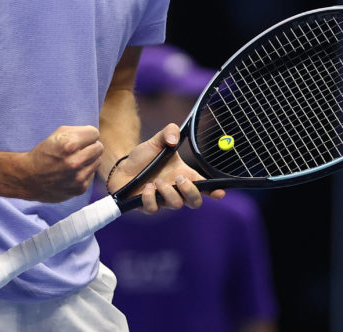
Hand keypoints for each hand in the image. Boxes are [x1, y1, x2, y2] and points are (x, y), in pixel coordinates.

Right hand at [18, 125, 103, 202]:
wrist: (29, 178)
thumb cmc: (43, 153)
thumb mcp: (55, 135)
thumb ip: (77, 131)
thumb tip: (94, 135)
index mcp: (69, 144)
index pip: (94, 133)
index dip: (87, 135)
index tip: (81, 139)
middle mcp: (75, 161)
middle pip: (99, 147)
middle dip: (90, 146)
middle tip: (79, 149)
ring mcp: (78, 177)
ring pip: (97, 161)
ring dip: (89, 159)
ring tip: (75, 160)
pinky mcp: (79, 189)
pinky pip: (92, 174)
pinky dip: (85, 172)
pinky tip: (73, 172)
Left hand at [109, 123, 225, 213]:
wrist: (123, 166)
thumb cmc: (144, 156)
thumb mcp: (157, 141)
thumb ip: (168, 133)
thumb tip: (173, 139)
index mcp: (183, 176)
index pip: (204, 187)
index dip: (215, 191)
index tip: (220, 192)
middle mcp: (176, 190)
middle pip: (195, 202)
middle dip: (191, 192)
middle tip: (178, 179)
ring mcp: (163, 200)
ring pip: (176, 205)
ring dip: (168, 192)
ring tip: (157, 181)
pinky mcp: (147, 206)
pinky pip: (154, 209)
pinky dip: (150, 198)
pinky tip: (146, 187)